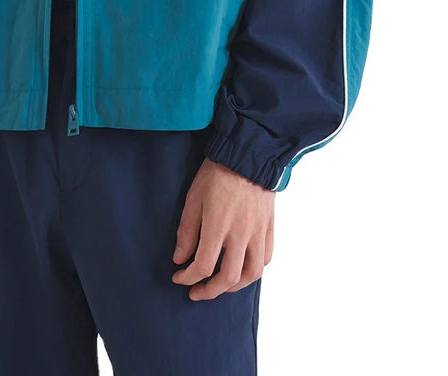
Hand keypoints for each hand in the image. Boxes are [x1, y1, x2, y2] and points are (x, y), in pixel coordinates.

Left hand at [171, 157, 274, 299]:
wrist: (246, 155)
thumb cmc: (216, 174)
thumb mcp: (193, 198)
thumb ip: (187, 230)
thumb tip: (180, 258)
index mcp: (218, 226)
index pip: (203, 266)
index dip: (188, 277)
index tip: (178, 277)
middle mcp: (240, 234)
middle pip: (228, 278)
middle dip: (209, 291)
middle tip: (196, 292)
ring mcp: (257, 232)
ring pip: (252, 274)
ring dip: (234, 286)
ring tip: (220, 286)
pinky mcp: (268, 227)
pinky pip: (265, 258)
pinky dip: (254, 270)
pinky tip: (242, 268)